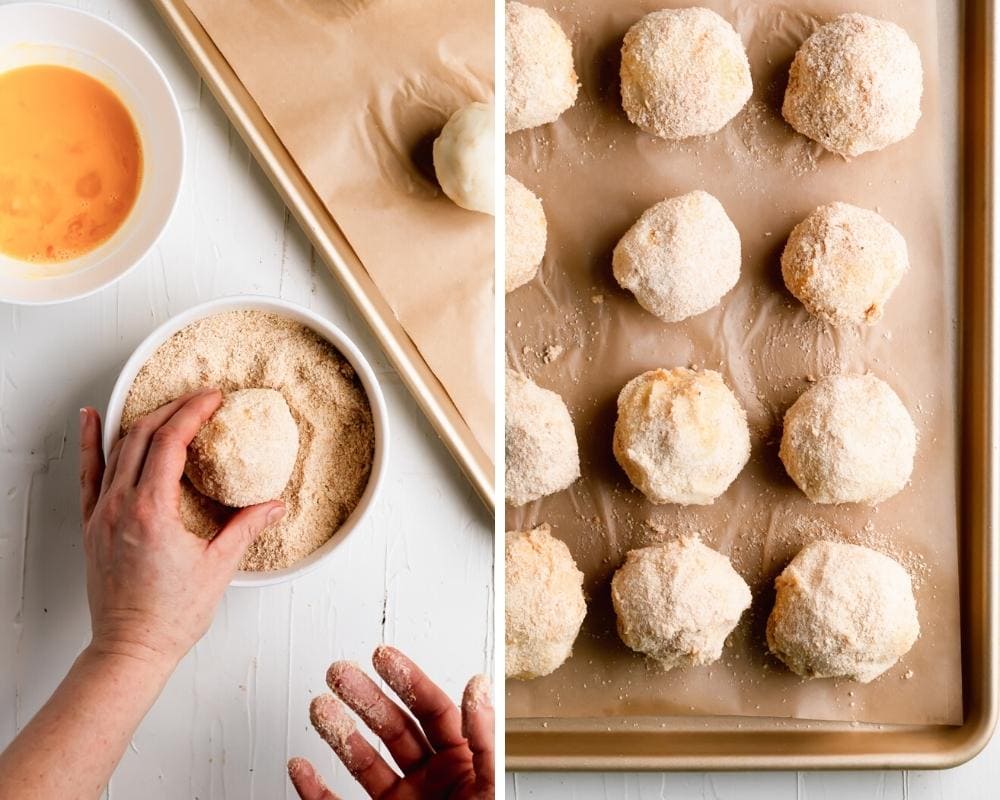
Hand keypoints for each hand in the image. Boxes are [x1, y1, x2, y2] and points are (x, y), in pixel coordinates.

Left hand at [79, 389, 284, 668]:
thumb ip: (246, 527)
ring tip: (167, 406)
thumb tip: (273, 505)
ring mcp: (101, 514)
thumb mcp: (219, 567)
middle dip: (174, 409)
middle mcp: (121, 506)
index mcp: (152, 511)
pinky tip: (91, 419)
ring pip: (118, 449)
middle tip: (200, 400)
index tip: (213, 399)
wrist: (130, 649)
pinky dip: (92, 443)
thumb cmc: (169, 616)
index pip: (171, 442)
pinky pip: (89, 473)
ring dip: (144, 421)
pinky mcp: (92, 525)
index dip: (193, 412)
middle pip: (143, 436)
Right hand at [288, 646, 493, 799]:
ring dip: (340, 734)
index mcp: (463, 767)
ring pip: (363, 762)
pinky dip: (316, 790)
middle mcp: (429, 783)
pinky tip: (302, 767)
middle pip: (393, 729)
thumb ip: (484, 740)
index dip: (407, 680)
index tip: (382, 656)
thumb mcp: (488, 789)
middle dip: (365, 698)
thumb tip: (479, 686)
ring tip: (320, 708)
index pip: (432, 712)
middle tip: (340, 672)